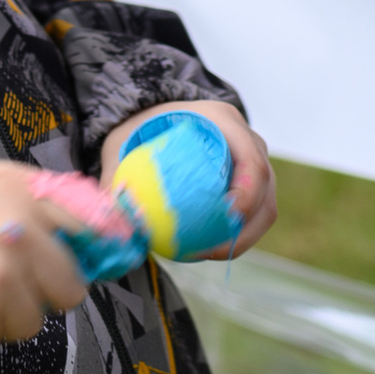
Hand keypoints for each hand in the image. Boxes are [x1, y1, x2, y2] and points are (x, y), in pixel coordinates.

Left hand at [98, 100, 276, 259]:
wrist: (156, 118)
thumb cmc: (142, 128)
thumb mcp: (122, 143)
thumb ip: (115, 174)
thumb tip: (109, 216)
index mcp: (224, 121)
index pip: (252, 162)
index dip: (248, 194)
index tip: (226, 219)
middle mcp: (247, 140)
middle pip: (265, 188)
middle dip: (246, 227)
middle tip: (211, 252)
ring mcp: (252, 161)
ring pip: (264, 206)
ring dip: (243, 236)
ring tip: (206, 255)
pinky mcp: (249, 182)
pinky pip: (253, 213)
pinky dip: (236, 233)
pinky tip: (205, 250)